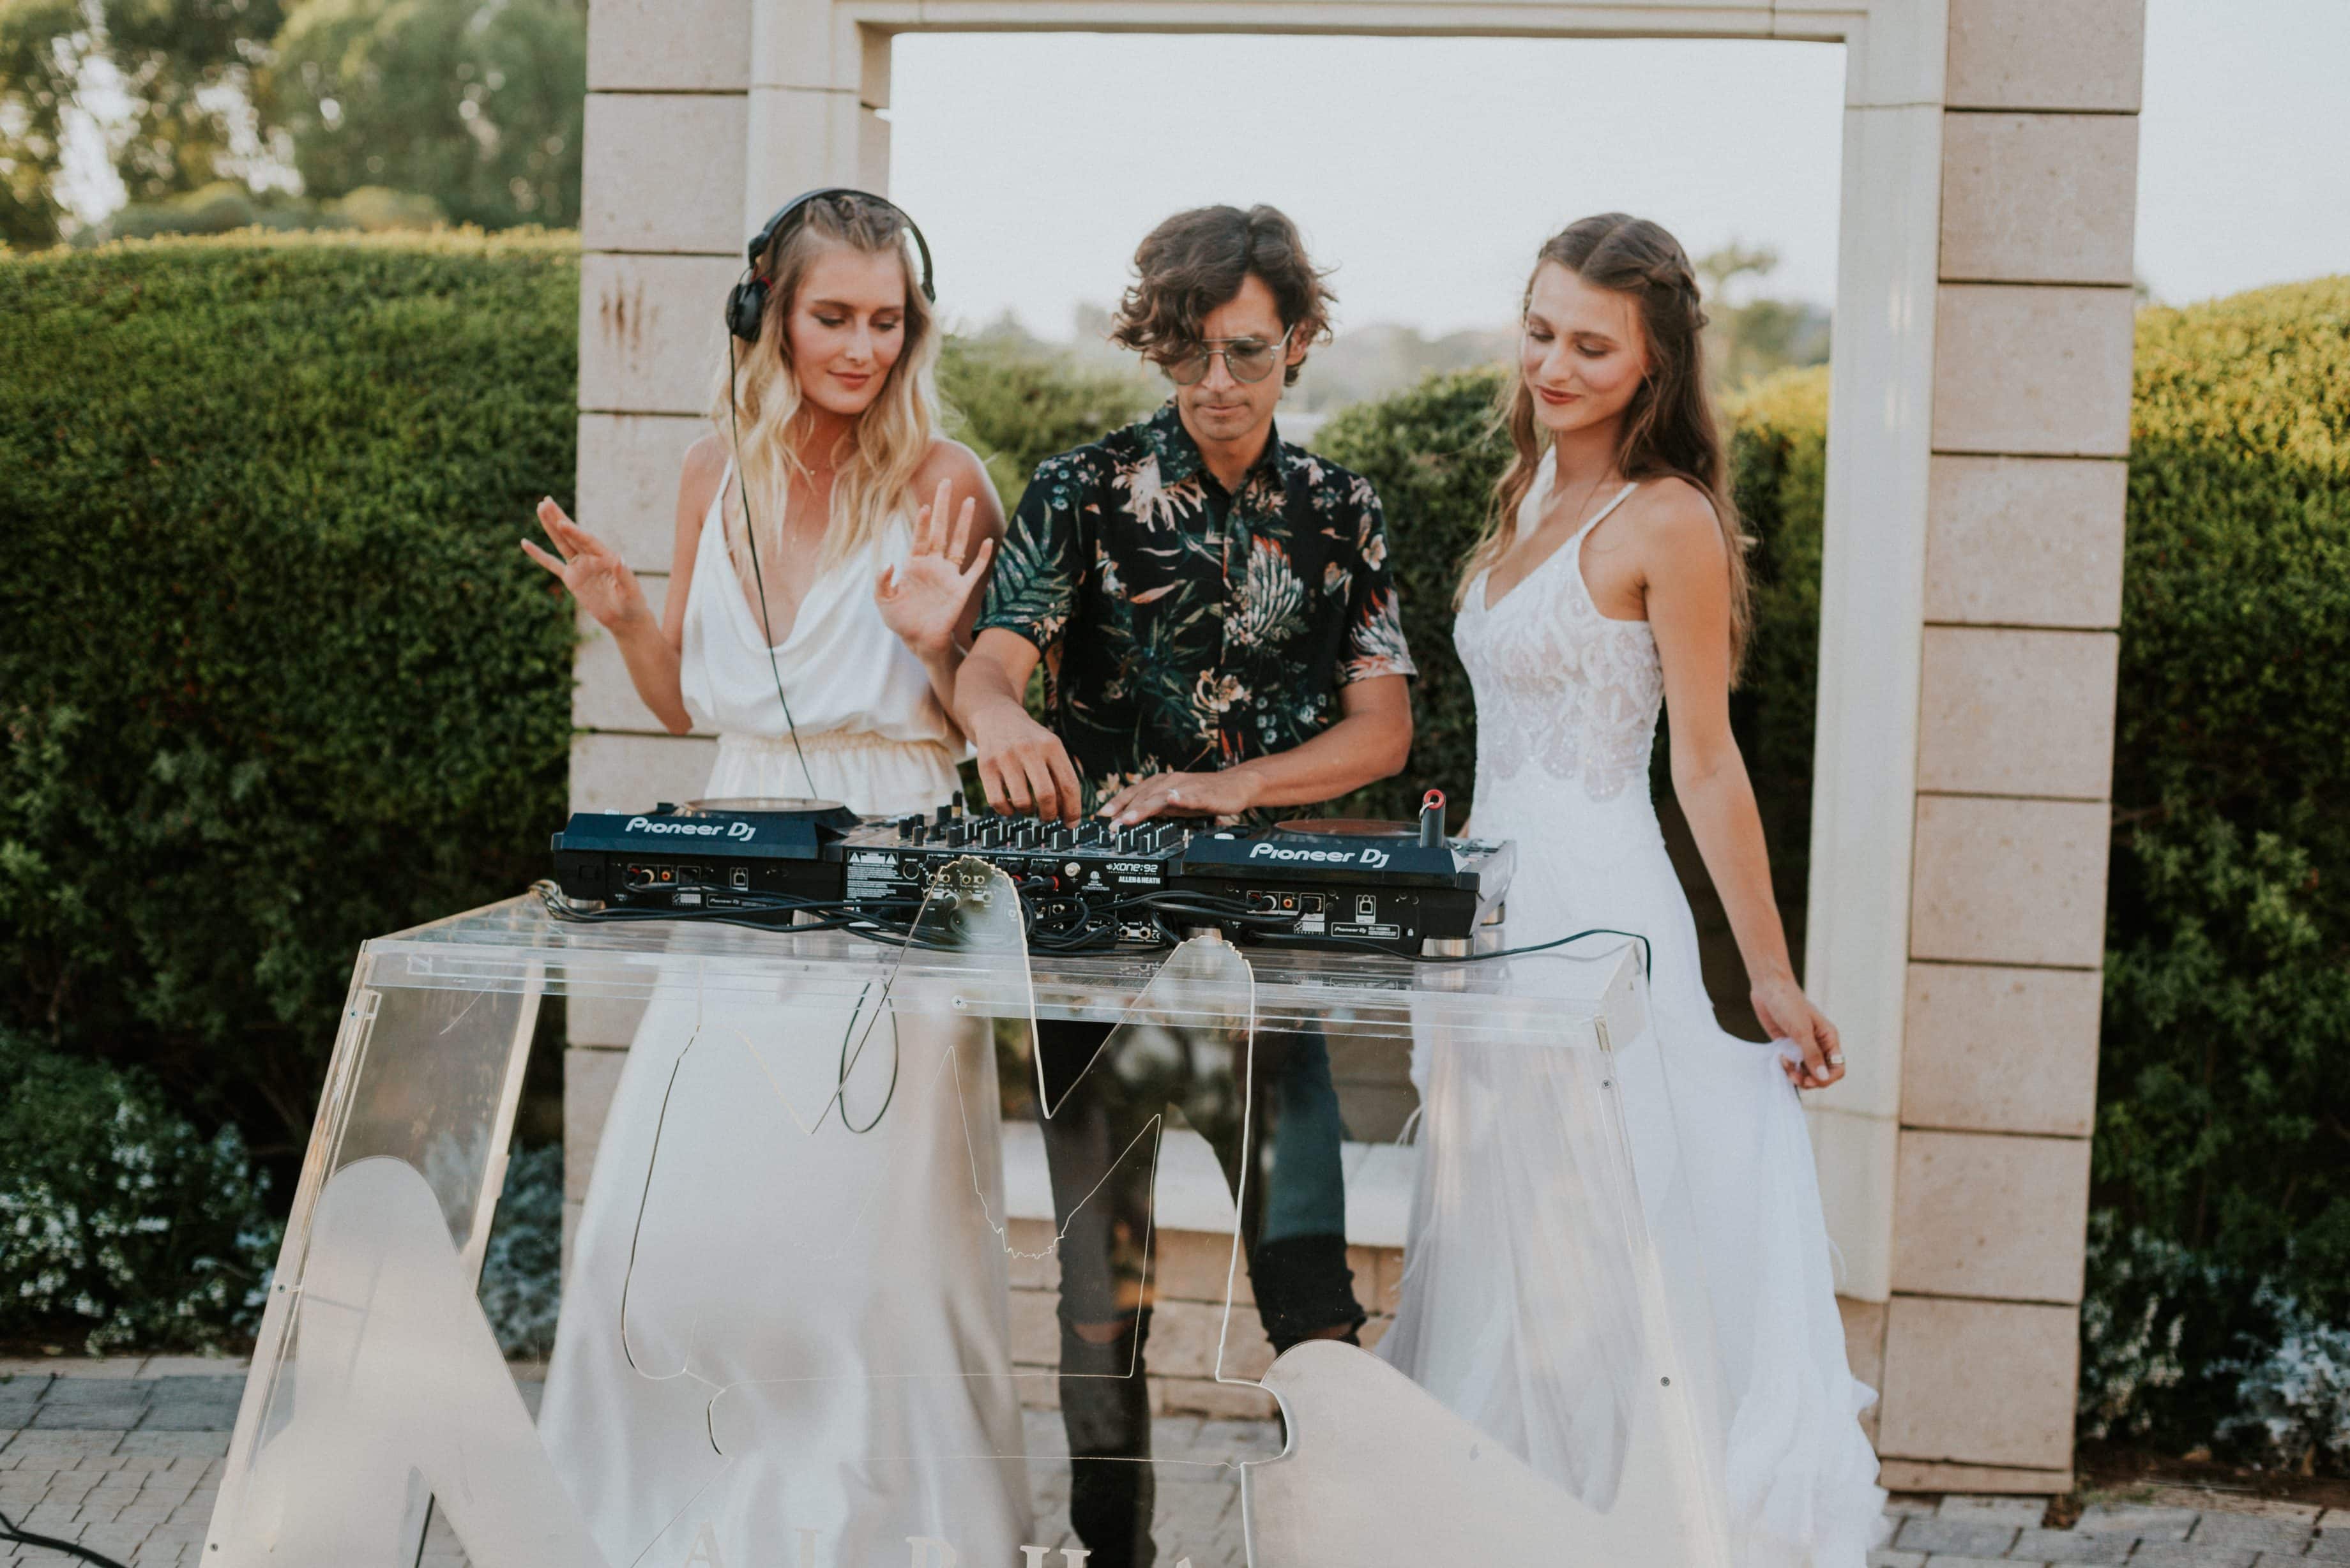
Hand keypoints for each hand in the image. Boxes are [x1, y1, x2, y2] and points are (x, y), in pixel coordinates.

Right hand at [521, 497, 651, 631]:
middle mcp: (591, 557)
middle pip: (571, 535)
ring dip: (550, 527)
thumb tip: (620, 557)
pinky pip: (551, 564)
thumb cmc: (632, 604)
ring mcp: (580, 566)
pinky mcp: (571, 578)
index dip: (575, 532)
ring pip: (561, 543)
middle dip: (559, 518)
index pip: (587, 541)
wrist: (624, 618)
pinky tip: (525, 543)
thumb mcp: (630, 591)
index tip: (562, 523)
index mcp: (605, 556)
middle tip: (546, 501)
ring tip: (540, 508)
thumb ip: (624, 574)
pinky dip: (538, 554)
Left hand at [875, 476, 994, 660]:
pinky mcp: (962, 590)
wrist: (920, 640)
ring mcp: (949, 575)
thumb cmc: (901, 620)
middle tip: (946, 482)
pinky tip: (989, 542)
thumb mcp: (883, 601)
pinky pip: (974, 570)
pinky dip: (983, 557)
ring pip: (959, 542)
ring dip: (964, 522)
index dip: (924, 522)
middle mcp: (934, 565)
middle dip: (944, 506)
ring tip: (969, 500)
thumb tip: (888, 563)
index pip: (921, 537)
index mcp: (915, 564)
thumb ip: (882, 582)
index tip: (928, 506)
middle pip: (941, 530)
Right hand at [969, 699, 1083, 822]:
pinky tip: (1011, 806)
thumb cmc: (1030, 740)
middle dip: (1050, 814)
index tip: (1071, 823)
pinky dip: (1007, 811)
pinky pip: (998, 802)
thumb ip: (1061, 776)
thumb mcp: (1050, 748)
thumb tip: (1069, 815)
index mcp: (1052, 746)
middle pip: (1046, 795)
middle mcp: (1029, 749)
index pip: (1069, 784)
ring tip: (1029, 808)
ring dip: (1028, 812)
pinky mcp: (986, 766)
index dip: (1072, 810)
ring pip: (1022, 802)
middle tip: (1048, 817)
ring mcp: (1005, 757)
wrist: (997, 717)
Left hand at [1098, 769, 1259, 825]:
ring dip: (1145, 806)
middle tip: (1112, 825)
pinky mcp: (1206, 793)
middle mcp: (1172, 781)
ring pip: (1163, 796)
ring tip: (1130, 818)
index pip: (1135, 792)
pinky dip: (1181, 798)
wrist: (1237, 786)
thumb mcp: (1174, 803)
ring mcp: (1188, 786)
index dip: (1117, 803)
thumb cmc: (1205, 794)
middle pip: (1144, 795)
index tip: (1102, 817)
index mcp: (1162, 784)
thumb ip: (1155, 808)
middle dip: (1126, 810)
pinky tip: (1173, 800)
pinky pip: (1192, 796)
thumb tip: (1131, 818)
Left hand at [1751, 971, 1844, 1090]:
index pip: (1837, 1068)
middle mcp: (1818, 1044)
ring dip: (1796, 1074)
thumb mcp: (1801, 1030)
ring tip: (1784, 1064)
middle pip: (1821, 1074)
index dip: (1826, 1079)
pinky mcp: (1788, 1045)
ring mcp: (1802, 1046)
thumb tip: (1823, 1077)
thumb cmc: (1788, 1004)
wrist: (1769, 987)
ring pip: (1806, 1071)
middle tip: (1793, 1075)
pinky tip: (1779, 1059)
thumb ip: (1812, 1054)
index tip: (1810, 1080)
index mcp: (1828, 1039)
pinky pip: (1792, 1064)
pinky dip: (1787, 1067)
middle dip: (1809, 1079)